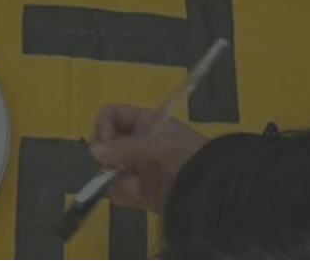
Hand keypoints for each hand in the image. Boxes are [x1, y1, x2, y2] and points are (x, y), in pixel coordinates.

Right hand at [88, 103, 208, 213]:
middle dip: (104, 154)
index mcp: (146, 124)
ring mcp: (139, 170)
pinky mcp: (141, 193)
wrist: (215, 190)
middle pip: (105, 144)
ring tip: (133, 185)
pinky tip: (138, 195)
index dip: (103, 124)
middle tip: (108, 161)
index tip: (104, 138)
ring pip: (109, 171)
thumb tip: (93, 151)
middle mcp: (138, 145)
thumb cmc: (192, 156)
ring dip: (116, 178)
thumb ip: (128, 147)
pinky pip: (119, 193)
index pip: (113, 115)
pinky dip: (125, 194)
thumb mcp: (163, 145)